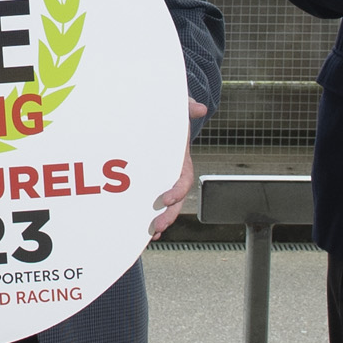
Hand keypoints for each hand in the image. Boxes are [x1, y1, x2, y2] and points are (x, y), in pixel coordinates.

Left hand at [148, 99, 210, 238]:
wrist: (156, 119)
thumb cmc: (168, 116)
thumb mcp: (176, 109)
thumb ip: (186, 108)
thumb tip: (199, 108)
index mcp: (181, 161)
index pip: (183, 179)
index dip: (177, 191)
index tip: (165, 199)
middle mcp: (173, 174)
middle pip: (175, 200)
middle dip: (169, 215)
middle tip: (157, 227)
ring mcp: (162, 181)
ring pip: (165, 207)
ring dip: (160, 221)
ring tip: (152, 234)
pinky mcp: (149, 184)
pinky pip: (150, 203)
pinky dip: (148, 218)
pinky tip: (143, 231)